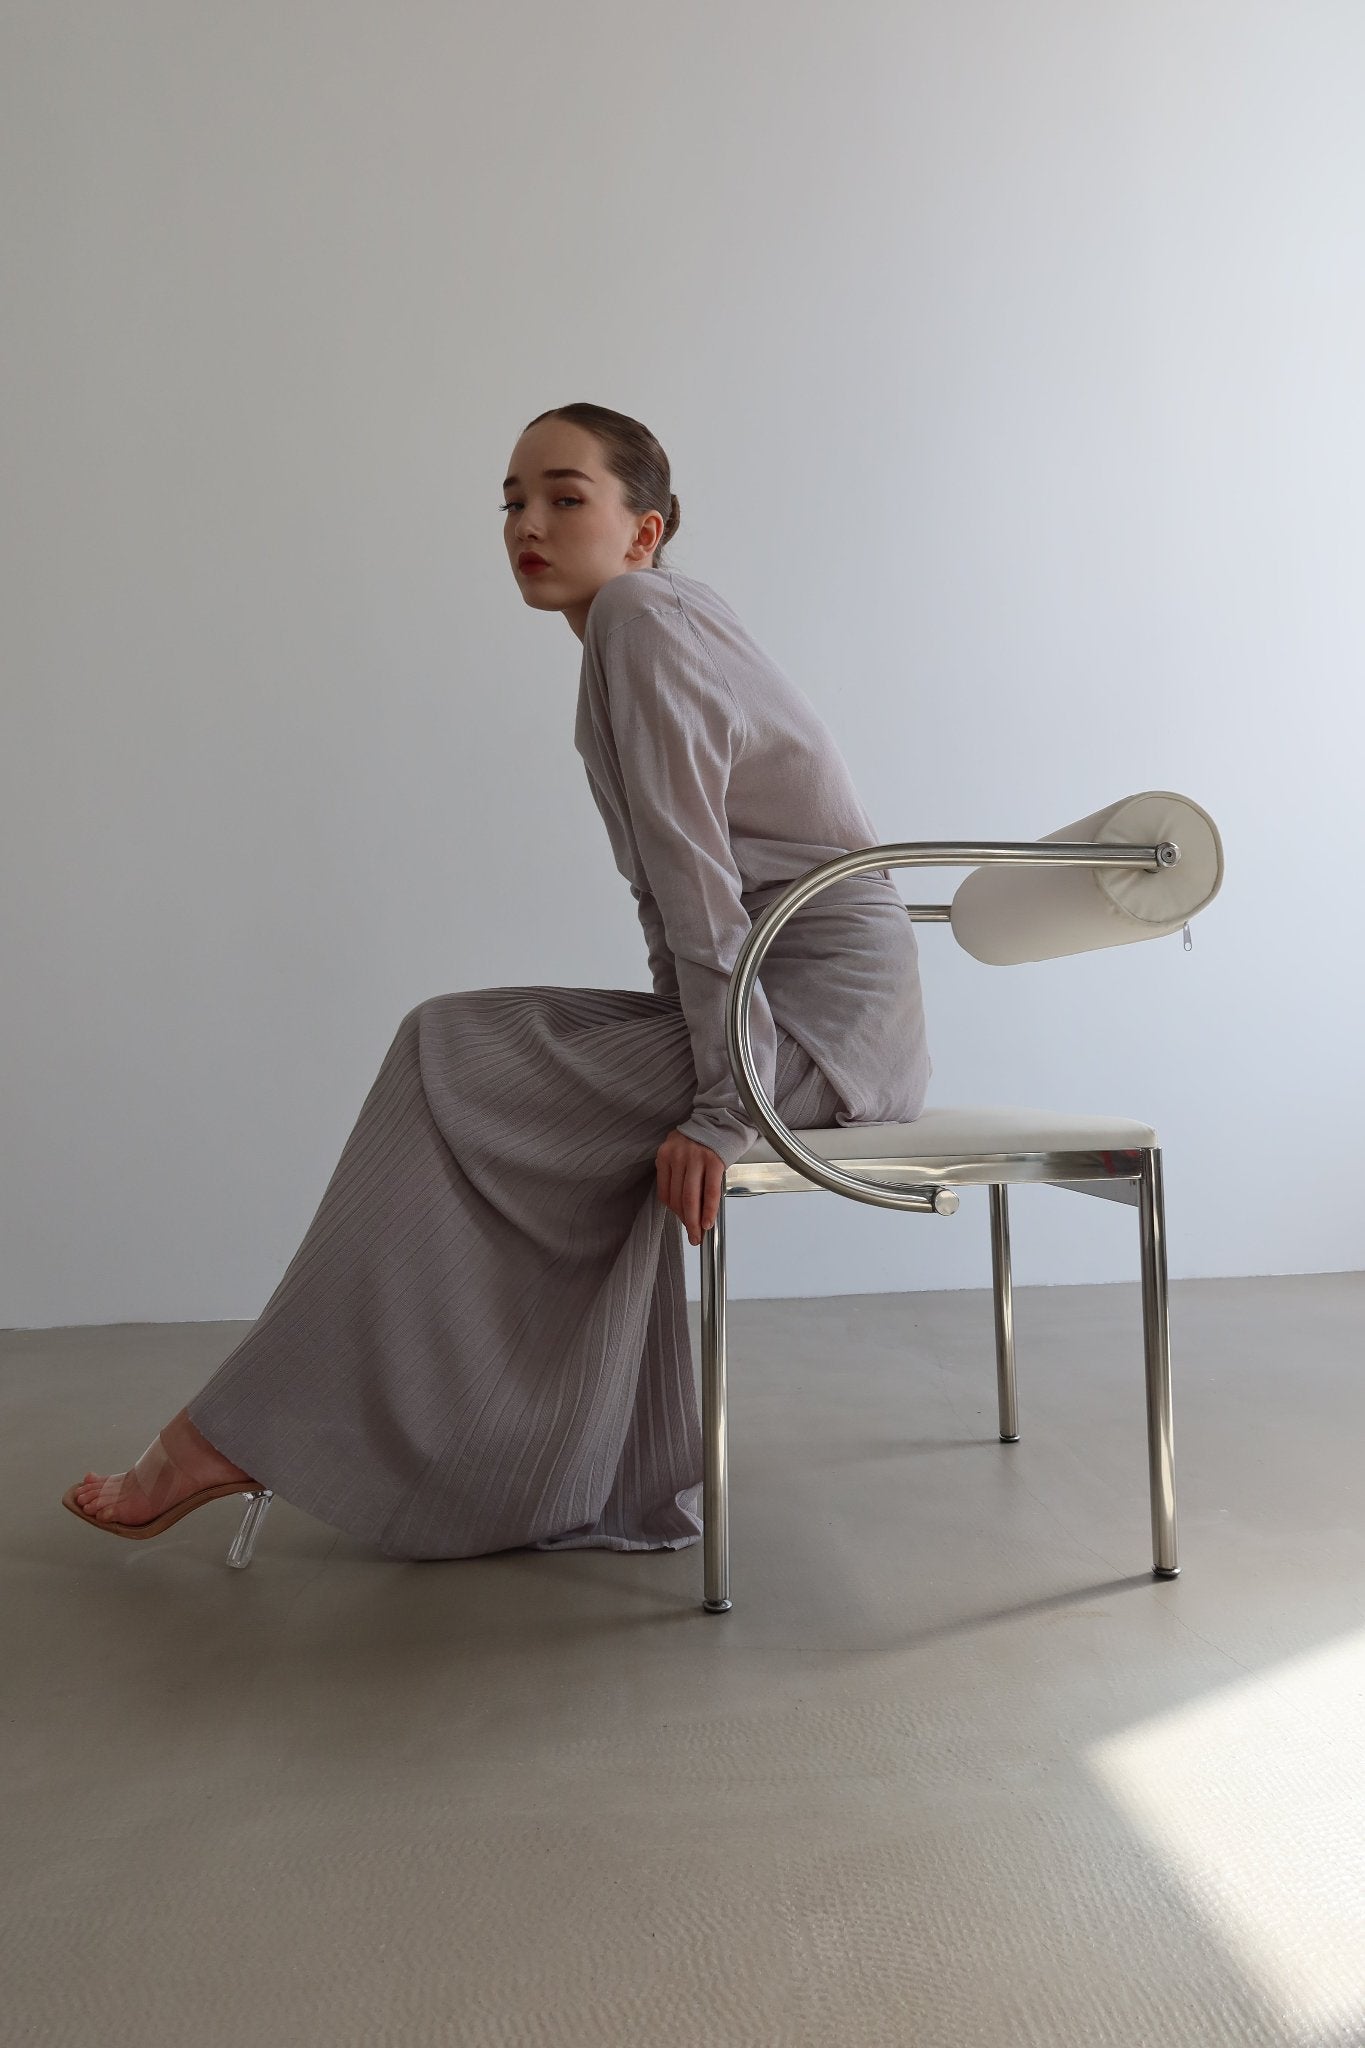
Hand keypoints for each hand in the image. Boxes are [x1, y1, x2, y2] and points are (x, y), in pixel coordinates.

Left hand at [655, 1129, 725, 1245]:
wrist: (723, 1117)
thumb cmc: (703, 1138)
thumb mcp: (681, 1150)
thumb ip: (677, 1173)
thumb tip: (683, 1207)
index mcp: (665, 1155)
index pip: (666, 1192)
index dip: (674, 1212)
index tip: (683, 1222)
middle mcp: (677, 1156)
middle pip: (678, 1198)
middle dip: (685, 1222)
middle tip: (692, 1237)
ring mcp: (695, 1158)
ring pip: (691, 1198)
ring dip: (695, 1221)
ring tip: (700, 1234)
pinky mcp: (713, 1161)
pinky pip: (710, 1192)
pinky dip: (709, 1210)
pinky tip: (709, 1222)